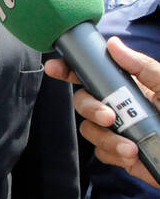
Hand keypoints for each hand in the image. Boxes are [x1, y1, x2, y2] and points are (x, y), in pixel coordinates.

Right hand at [44, 37, 159, 189]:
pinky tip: (132, 155)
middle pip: (83, 101)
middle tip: (108, 117)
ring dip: (105, 137)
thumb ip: (142, 66)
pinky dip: (114, 153)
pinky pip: (101, 152)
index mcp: (128, 87)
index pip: (92, 75)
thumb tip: (113, 43)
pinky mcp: (120, 154)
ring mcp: (118, 130)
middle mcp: (119, 107)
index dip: (70, 69)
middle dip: (89, 108)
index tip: (55, 67)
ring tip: (129, 147)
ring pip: (88, 128)